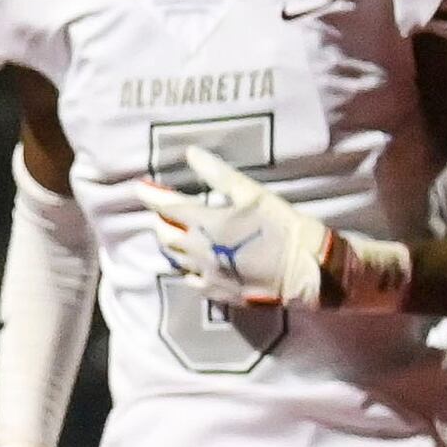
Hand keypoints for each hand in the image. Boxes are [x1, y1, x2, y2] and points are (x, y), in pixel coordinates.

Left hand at [127, 147, 409, 312]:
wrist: (307, 270)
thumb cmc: (282, 226)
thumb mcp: (252, 194)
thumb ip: (218, 174)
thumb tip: (191, 153)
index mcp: (206, 224)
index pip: (167, 207)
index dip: (150, 195)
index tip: (139, 186)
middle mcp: (200, 252)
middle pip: (165, 236)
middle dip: (160, 220)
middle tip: (163, 210)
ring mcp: (207, 275)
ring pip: (175, 260)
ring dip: (171, 245)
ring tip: (175, 234)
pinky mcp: (218, 293)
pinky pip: (192, 281)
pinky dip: (188, 268)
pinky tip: (195, 263)